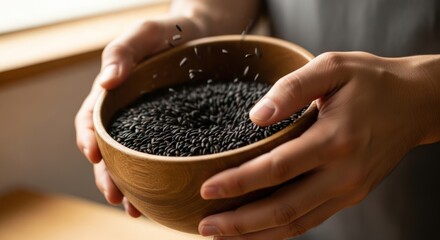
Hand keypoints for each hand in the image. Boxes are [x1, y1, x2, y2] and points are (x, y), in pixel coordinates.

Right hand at [74, 17, 203, 215]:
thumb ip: (122, 52)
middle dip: (108, 176)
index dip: (88, 139)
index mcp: (114, 95)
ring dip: (131, 187)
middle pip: (110, 151)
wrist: (204, 37)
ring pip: (133, 162)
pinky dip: (159, 179)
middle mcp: (130, 116)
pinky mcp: (176, 133)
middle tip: (117, 197)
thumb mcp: (145, 33)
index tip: (94, 156)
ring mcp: (152, 127)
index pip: (92, 121)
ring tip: (136, 209)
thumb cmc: (170, 32)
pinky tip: (165, 195)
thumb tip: (107, 83)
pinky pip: (163, 159)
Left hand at [198, 52, 439, 238]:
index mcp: (336, 139)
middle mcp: (343, 173)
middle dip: (240, 222)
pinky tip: (257, 230)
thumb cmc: (371, 81)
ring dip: (256, 233)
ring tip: (222, 235)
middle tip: (205, 225)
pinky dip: (280, 231)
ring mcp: (349, 190)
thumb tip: (256, 117)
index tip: (207, 189)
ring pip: (296, 223)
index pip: (277, 169)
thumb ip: (291, 88)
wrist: (416, 103)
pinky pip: (311, 220)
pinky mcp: (350, 195)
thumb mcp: (332, 67)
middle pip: (283, 208)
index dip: (239, 182)